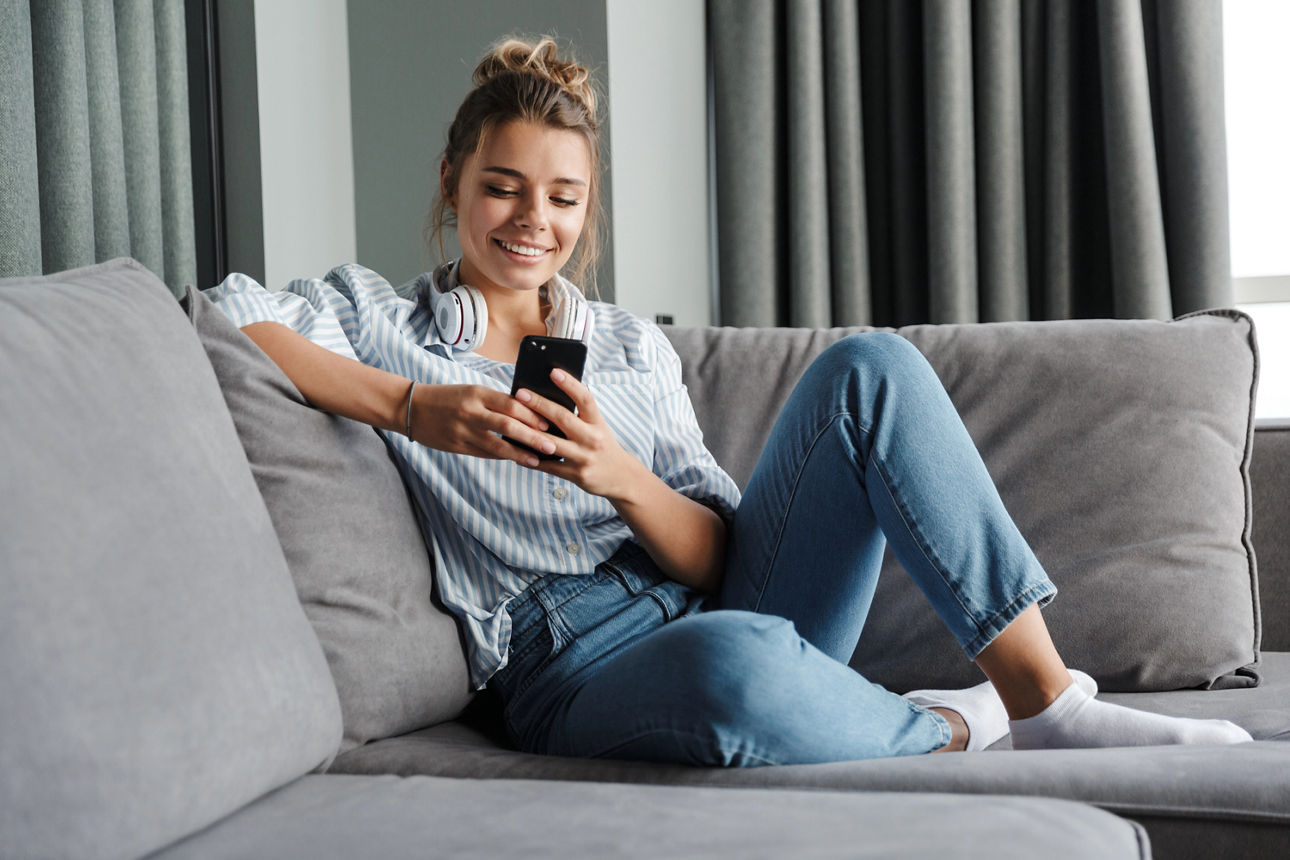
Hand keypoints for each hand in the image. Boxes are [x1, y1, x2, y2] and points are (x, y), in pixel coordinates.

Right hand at [408, 384, 557, 466]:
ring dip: (520, 454)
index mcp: (478, 393)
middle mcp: (471, 412)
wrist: (413, 408)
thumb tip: (526, 412)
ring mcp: (463, 431)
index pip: (511, 404)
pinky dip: (502, 456)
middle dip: (532, 437)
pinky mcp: (457, 446)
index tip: (548, 423)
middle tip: (552, 445)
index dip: (532, 415)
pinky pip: (484, 454)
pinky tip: (516, 460)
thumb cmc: (448, 397)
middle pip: (508, 425)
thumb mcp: (472, 391)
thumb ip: (496, 402)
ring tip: (537, 460)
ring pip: (497, 445)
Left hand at [514, 369, 646, 498]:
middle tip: (520, 393)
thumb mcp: (598, 426)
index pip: (585, 398)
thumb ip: (579, 414)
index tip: (553, 371)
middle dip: (539, 404)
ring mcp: (584, 458)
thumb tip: (549, 395)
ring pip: (551, 443)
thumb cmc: (602, 445)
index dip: (570, 384)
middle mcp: (592, 438)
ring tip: (511, 421)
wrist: (620, 476)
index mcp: (598, 422)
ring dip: (529, 432)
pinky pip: (549, 466)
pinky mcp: (576, 475)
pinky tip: (515, 450)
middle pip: (563, 418)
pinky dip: (531, 459)